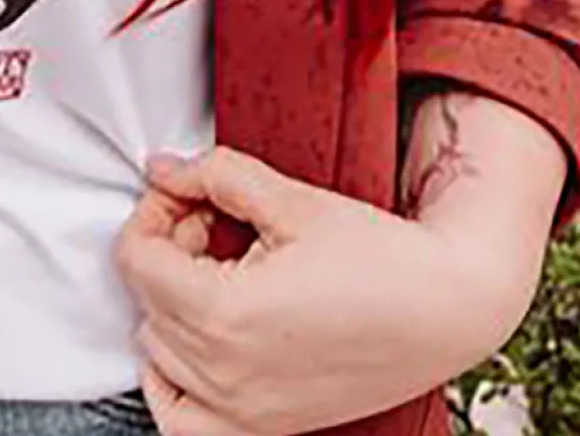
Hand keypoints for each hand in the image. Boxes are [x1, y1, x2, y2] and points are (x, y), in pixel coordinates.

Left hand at [114, 147, 520, 434]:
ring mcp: (245, 411)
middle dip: (169, 249)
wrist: (443, 311)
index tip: (186, 195)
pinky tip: (203, 338)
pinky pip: (181, 420)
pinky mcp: (265, 429)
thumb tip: (161, 169)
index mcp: (227, 313)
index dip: (154, 212)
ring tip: (224, 271)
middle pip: (145, 300)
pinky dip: (175, 379)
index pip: (136, 258)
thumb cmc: (379, 257)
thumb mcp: (289, 198)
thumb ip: (213, 175)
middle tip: (215, 223)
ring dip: (174, 304)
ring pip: (158, 352)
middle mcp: (228, 374)